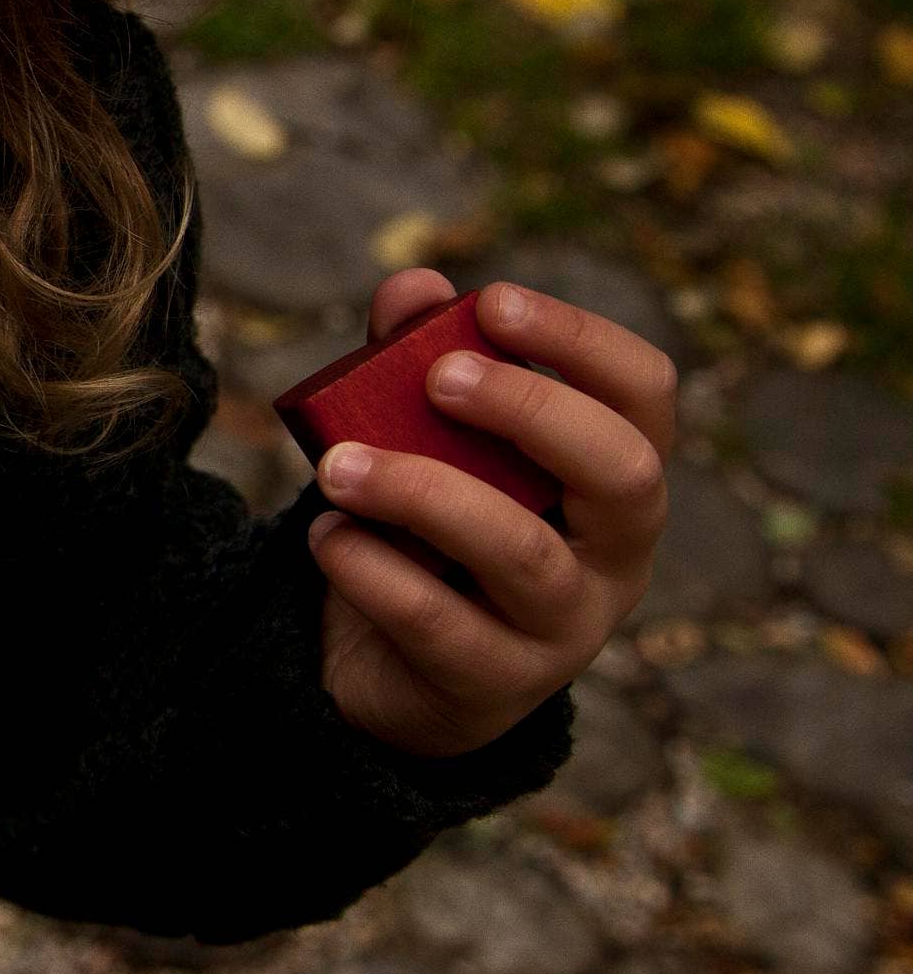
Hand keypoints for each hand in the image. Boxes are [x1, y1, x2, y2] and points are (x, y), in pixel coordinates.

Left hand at [310, 270, 672, 756]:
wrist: (389, 667)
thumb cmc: (426, 530)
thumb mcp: (421, 444)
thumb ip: (413, 365)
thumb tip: (414, 288)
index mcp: (614, 478)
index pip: (646, 395)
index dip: (585, 342)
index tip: (494, 303)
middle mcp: (615, 555)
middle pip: (624, 473)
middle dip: (531, 411)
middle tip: (436, 377)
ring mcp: (564, 629)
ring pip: (524, 552)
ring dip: (425, 493)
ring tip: (338, 466)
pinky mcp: (493, 685)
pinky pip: (440, 623)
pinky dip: (373, 571)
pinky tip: (326, 535)